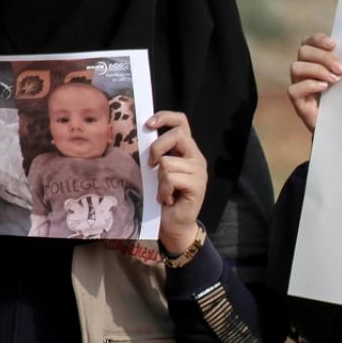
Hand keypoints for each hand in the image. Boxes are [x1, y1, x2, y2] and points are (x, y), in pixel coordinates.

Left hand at [146, 112, 205, 255]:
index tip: (148, 125)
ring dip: (159, 180)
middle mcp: (197, 158)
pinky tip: (168, 199)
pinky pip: (170, 179)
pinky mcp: (197, 185)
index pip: (181, 122)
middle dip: (157, 148)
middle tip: (150, 165)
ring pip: (168, 162)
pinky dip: (163, 191)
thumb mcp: (160, 171)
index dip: (165, 117)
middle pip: (177, 136)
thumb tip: (142, 136)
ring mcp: (199, 171)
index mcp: (188, 151)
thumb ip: (159, 155)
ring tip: (164, 191)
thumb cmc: (164, 197)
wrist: (175, 224)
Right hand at [288, 33, 341, 132]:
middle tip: (341, 69)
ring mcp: (298, 84)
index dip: (318, 39)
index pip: (309, 41)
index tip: (334, 44)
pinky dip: (310, 85)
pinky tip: (324, 88)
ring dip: (317, 70)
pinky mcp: (298, 101)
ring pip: (296, 67)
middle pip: (304, 51)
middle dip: (324, 57)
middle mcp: (304, 69)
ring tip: (335, 80)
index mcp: (314, 59)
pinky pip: (294, 89)